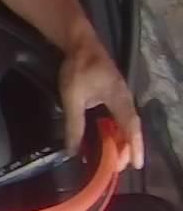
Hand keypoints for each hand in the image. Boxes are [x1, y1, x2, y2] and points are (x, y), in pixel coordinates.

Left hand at [59, 31, 143, 169]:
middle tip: (120, 167)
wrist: (80, 43)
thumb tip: (72, 150)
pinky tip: (108, 137)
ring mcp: (121, 95)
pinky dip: (116, 129)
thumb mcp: (72, 98)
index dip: (134, 147)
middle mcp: (125, 99)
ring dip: (122, 139)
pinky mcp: (113, 92)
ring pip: (125, 122)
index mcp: (120, 100)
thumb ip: (74, 124)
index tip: (137, 165)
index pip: (131, 128)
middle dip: (128, 148)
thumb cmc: (78, 69)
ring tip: (115, 157)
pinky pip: (119, 116)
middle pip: (130, 128)